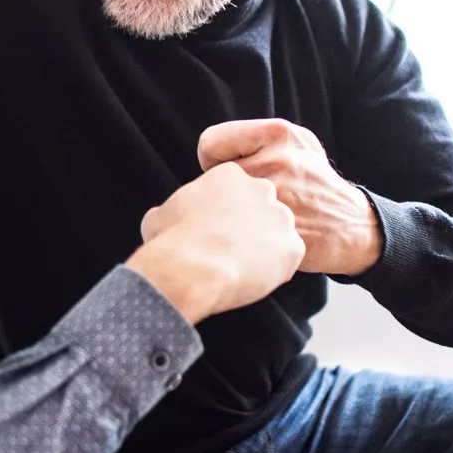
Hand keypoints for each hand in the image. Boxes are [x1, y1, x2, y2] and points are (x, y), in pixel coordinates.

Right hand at [126, 162, 304, 322]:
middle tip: (231, 247)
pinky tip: (253, 276)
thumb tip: (161, 218)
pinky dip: (276, 268)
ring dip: (264, 246)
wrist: (192, 268)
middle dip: (250, 225)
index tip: (216, 228)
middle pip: (262, 206)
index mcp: (230, 175)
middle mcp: (262, 189)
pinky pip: (289, 257)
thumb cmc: (172, 241)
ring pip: (278, 231)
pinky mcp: (293, 246)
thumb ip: (172, 211)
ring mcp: (281, 217)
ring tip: (241, 266)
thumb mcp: (159, 215)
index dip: (227, 211)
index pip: (237, 189)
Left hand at [196, 119, 379, 276]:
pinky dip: (239, 238)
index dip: (213, 160)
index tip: (226, 171)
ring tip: (251, 217)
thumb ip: (255, 138)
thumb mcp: (296, 143)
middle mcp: (278, 161)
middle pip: (213, 178)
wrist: (351, 224)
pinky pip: (235, 233)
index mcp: (279, 134)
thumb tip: (210, 149)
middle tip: (243, 199)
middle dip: (223, 190)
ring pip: (221, 207)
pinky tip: (258, 237)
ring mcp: (280, 198)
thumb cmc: (314, 181)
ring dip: (228, 215)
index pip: (210, 143)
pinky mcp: (280, 230)